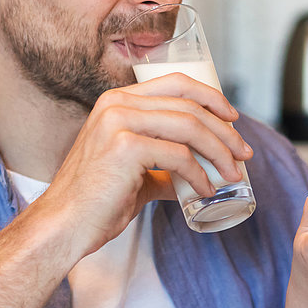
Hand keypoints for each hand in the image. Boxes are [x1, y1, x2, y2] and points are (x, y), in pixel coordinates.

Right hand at [32, 72, 252, 259]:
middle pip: (189, 105)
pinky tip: (206, 189)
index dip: (211, 97)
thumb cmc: (95, 202)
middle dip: (224, 130)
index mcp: (118, 101)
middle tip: (243, 154)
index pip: (176, 83)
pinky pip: (179, 155)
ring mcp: (120, 122)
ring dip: (219, 152)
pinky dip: (200, 174)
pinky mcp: (125, 147)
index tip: (233, 119)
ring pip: (189, 127)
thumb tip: (197, 176)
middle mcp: (118, 104)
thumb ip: (162, 167)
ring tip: (233, 174)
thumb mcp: (133, 172)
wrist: (63, 225)